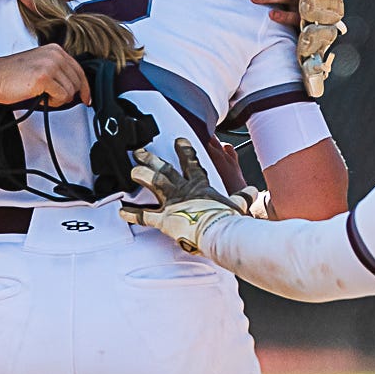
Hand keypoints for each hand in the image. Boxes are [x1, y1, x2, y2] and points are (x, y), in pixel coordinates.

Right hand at [0, 45, 89, 107]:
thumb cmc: (11, 75)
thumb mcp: (39, 65)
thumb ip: (57, 71)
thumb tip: (74, 88)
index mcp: (55, 50)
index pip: (79, 70)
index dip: (85, 87)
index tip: (86, 97)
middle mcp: (55, 54)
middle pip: (77, 82)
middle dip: (68, 95)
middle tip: (54, 98)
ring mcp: (50, 65)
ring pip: (71, 91)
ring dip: (59, 99)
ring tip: (44, 96)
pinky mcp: (44, 77)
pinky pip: (62, 96)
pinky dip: (53, 102)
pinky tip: (41, 97)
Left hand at [120, 139, 244, 252]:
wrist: (220, 232)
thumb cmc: (228, 220)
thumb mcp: (238, 205)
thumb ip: (242, 196)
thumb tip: (252, 191)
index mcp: (200, 185)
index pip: (191, 162)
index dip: (185, 150)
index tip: (178, 141)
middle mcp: (183, 190)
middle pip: (165, 170)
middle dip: (151, 159)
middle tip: (140, 151)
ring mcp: (172, 203)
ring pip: (153, 184)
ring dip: (141, 176)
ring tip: (131, 171)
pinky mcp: (164, 219)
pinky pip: (145, 216)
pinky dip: (133, 214)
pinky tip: (122, 210)